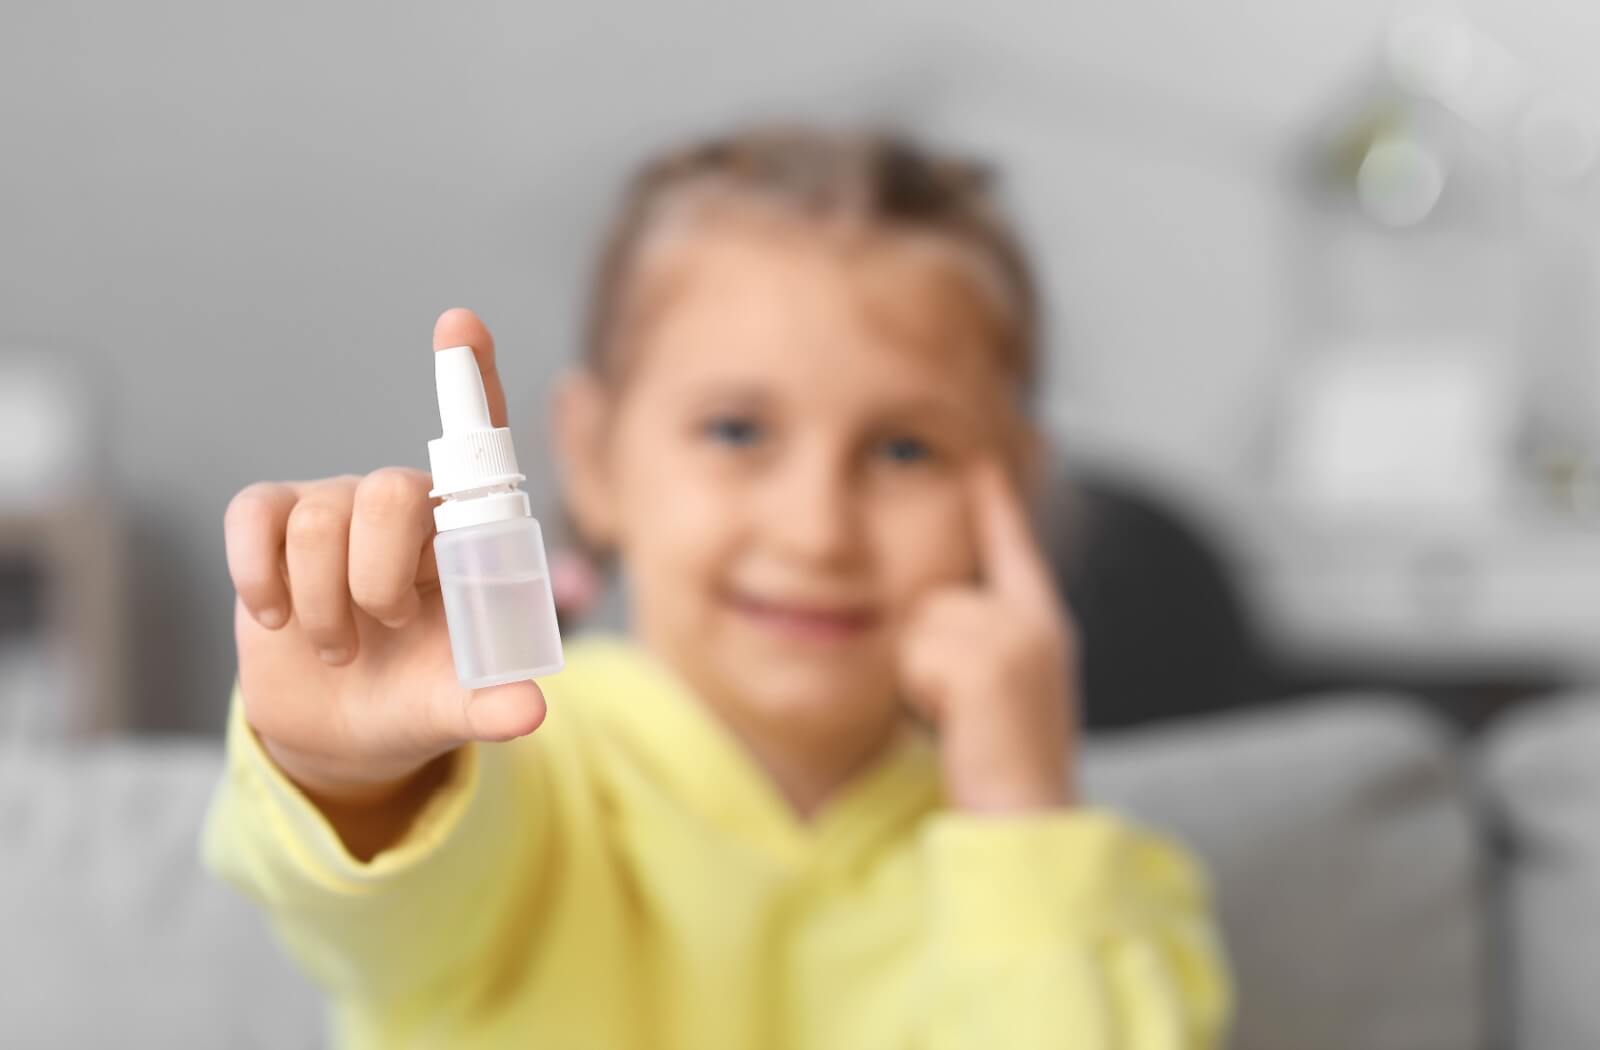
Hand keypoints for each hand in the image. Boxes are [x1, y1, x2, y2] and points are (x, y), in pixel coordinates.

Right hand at [223, 308, 546, 806]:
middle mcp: (406, 505)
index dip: (467, 381)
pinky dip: (260, 577)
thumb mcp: (459, 704)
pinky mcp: (272, 522)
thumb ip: (493, 702)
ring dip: (323, 606)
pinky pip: (254, 519)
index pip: (476, 445)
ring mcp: (336, 508)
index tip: (459, 322)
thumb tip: (529, 711)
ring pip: (319, 522)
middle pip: (390, 492)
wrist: (345, 728)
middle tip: (383, 628)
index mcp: (466, 534)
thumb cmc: (419, 696)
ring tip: (341, 648)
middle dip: (378, 578)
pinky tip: (279, 618)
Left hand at [897, 461, 1079, 813]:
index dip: (995, 504)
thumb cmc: (999, 769)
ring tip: (958, 721)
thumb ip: (974, 641)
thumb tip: (931, 608)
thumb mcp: (994, 692)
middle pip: (937, 592)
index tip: (983, 460)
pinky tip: (956, 727)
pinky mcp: (990, 660)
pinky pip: (917, 652)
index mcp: (1041, 623)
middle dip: (926, 651)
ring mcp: (1017, 636)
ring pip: (921, 619)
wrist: (1028, 826)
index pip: (1012, 546)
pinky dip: (920, 692)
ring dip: (919, 674)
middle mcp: (1036, 619)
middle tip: (958, 712)